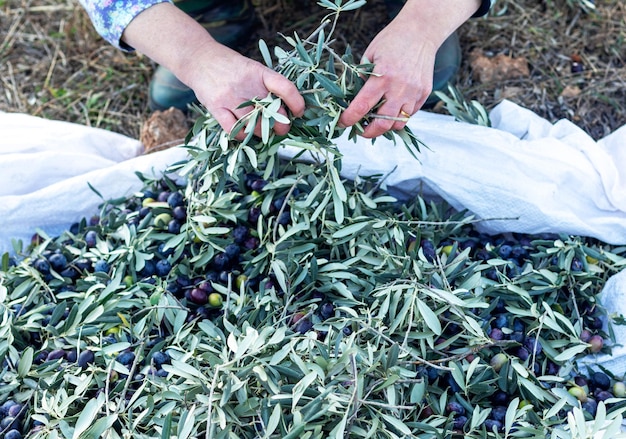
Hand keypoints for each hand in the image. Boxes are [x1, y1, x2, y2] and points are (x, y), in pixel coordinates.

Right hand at [186, 43, 304, 139]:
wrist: (199, 59)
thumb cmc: (231, 67)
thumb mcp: (252, 69)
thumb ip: (267, 86)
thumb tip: (286, 109)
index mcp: (259, 72)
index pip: (285, 87)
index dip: (296, 102)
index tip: (299, 112)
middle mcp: (246, 84)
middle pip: (271, 112)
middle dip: (281, 125)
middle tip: (281, 128)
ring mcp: (230, 96)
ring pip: (254, 125)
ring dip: (263, 133)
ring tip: (264, 132)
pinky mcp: (216, 107)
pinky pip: (234, 129)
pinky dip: (243, 135)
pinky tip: (245, 132)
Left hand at [339, 19, 436, 137]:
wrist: (421, 31)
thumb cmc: (391, 41)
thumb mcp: (370, 55)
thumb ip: (362, 78)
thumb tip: (353, 100)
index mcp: (382, 77)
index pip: (362, 107)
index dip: (349, 119)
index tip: (343, 123)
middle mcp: (400, 88)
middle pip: (383, 124)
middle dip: (368, 132)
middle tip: (361, 130)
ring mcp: (414, 92)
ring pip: (398, 123)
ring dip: (385, 127)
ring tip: (377, 121)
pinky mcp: (424, 93)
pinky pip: (410, 114)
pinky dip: (398, 116)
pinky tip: (391, 108)